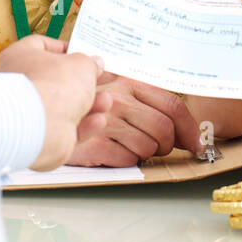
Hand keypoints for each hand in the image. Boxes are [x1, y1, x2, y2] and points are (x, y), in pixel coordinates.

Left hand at [0, 35, 111, 170]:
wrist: (41, 127)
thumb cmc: (54, 85)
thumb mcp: (82, 64)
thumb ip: (90, 63)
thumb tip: (95, 63)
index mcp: (20, 56)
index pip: (41, 45)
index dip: (66, 47)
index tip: (84, 52)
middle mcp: (21, 83)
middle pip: (55, 78)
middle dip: (83, 80)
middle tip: (101, 78)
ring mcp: (29, 111)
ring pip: (62, 105)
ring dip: (88, 103)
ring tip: (106, 101)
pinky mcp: (39, 134)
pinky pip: (64, 127)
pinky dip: (83, 124)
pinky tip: (99, 120)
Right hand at [67, 74, 203, 166]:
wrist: (43, 109)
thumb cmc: (87, 103)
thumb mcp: (116, 89)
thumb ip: (145, 100)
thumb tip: (185, 126)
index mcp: (129, 80)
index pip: (172, 105)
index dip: (190, 129)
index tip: (198, 145)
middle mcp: (119, 97)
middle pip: (164, 130)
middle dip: (168, 145)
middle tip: (158, 147)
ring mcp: (106, 120)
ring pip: (148, 148)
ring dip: (145, 153)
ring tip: (128, 144)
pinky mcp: (94, 143)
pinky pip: (127, 159)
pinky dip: (126, 160)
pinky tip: (112, 149)